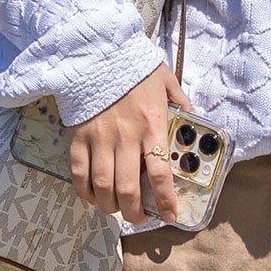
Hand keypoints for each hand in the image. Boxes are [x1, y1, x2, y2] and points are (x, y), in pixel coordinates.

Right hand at [69, 65, 187, 224]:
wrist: (98, 52)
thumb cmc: (135, 68)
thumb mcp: (167, 82)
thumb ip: (181, 103)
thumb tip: (193, 121)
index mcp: (152, 125)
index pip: (160, 173)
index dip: (166, 200)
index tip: (171, 215)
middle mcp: (126, 137)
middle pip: (128, 189)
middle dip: (134, 212)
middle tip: (140, 217)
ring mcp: (99, 139)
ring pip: (103, 187)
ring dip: (110, 206)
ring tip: (117, 210)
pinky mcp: (78, 137)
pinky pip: (79, 174)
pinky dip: (86, 192)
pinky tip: (94, 197)